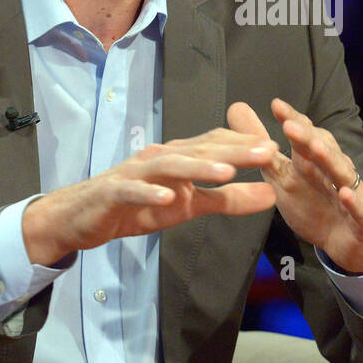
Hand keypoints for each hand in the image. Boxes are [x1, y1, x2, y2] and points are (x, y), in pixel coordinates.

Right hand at [22, 129, 279, 263]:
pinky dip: (150, 193)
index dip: (246, 147)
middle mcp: (161, 157)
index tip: (278, 150)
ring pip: (170, 165)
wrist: (84, 217)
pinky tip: (168, 198)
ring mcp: (136, 172)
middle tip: (267, 153)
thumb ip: (229, 199)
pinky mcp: (114, 191)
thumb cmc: (139, 206)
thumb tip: (272, 195)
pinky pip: (133, 190)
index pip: (217, 145)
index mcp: (180, 158)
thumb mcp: (190, 206)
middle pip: (200, 150)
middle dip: (234, 150)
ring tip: (226, 171)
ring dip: (198, 166)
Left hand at [226, 98, 362, 274]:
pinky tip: (346, 194)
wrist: (343, 243)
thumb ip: (260, 147)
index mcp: (313, 161)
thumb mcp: (280, 177)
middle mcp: (333, 171)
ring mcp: (352, 192)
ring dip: (330, 159)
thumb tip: (236, 108)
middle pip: (322, 148)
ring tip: (315, 148)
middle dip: (307, 136)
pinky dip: (355, 201)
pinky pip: (360, 209)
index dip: (292, 119)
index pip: (305, 134)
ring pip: (342, 172)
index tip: (275, 106)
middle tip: (288, 125)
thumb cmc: (312, 205)